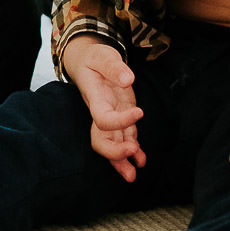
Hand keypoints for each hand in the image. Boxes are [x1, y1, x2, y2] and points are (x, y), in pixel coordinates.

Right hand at [62, 36, 145, 181]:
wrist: (88, 61)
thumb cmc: (95, 58)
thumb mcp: (102, 55)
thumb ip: (114, 66)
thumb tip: (127, 79)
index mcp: (96, 98)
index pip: (102, 118)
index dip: (119, 121)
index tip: (139, 112)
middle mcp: (101, 111)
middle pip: (100, 140)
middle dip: (114, 152)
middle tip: (132, 152)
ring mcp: (111, 116)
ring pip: (112, 144)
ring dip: (121, 161)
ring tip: (133, 175)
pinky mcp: (121, 116)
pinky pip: (124, 138)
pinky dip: (133, 152)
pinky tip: (141, 161)